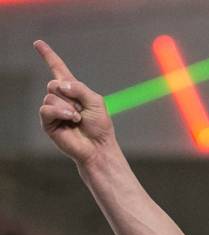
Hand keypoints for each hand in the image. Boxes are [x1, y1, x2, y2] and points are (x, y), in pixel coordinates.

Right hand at [34, 40, 115, 166]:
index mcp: (72, 90)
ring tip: (78, 118)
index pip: (58, 69)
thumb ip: (80, 88)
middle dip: (70, 95)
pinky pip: (47, 109)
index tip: (38, 43)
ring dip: (68, 107)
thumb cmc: (99, 126)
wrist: (98, 146)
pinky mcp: (48, 122)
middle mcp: (60, 98)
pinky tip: (72, 120)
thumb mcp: (96, 101)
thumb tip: (59, 85)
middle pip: (54, 84)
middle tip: (81, 110)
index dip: (48, 56)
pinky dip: (61, 112)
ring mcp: (52, 110)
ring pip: (51, 96)